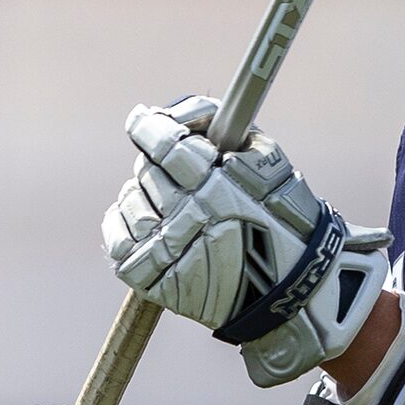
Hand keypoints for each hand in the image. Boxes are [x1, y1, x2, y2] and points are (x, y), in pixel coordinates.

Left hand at [102, 95, 391, 387]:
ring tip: (172, 202)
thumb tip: (169, 113)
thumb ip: (221, 128)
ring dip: (147, 192)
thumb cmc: (280, 218)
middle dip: (159, 161)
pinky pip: (117, 234)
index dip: (148, 126)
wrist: (287, 291)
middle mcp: (186, 221)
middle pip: (147, 170)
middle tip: (178, 168)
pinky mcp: (146, 278)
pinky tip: (150, 221)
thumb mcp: (267, 161)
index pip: (165, 145)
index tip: (141, 118)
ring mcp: (162, 252)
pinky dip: (127, 220)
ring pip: (131, 199)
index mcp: (218, 190)